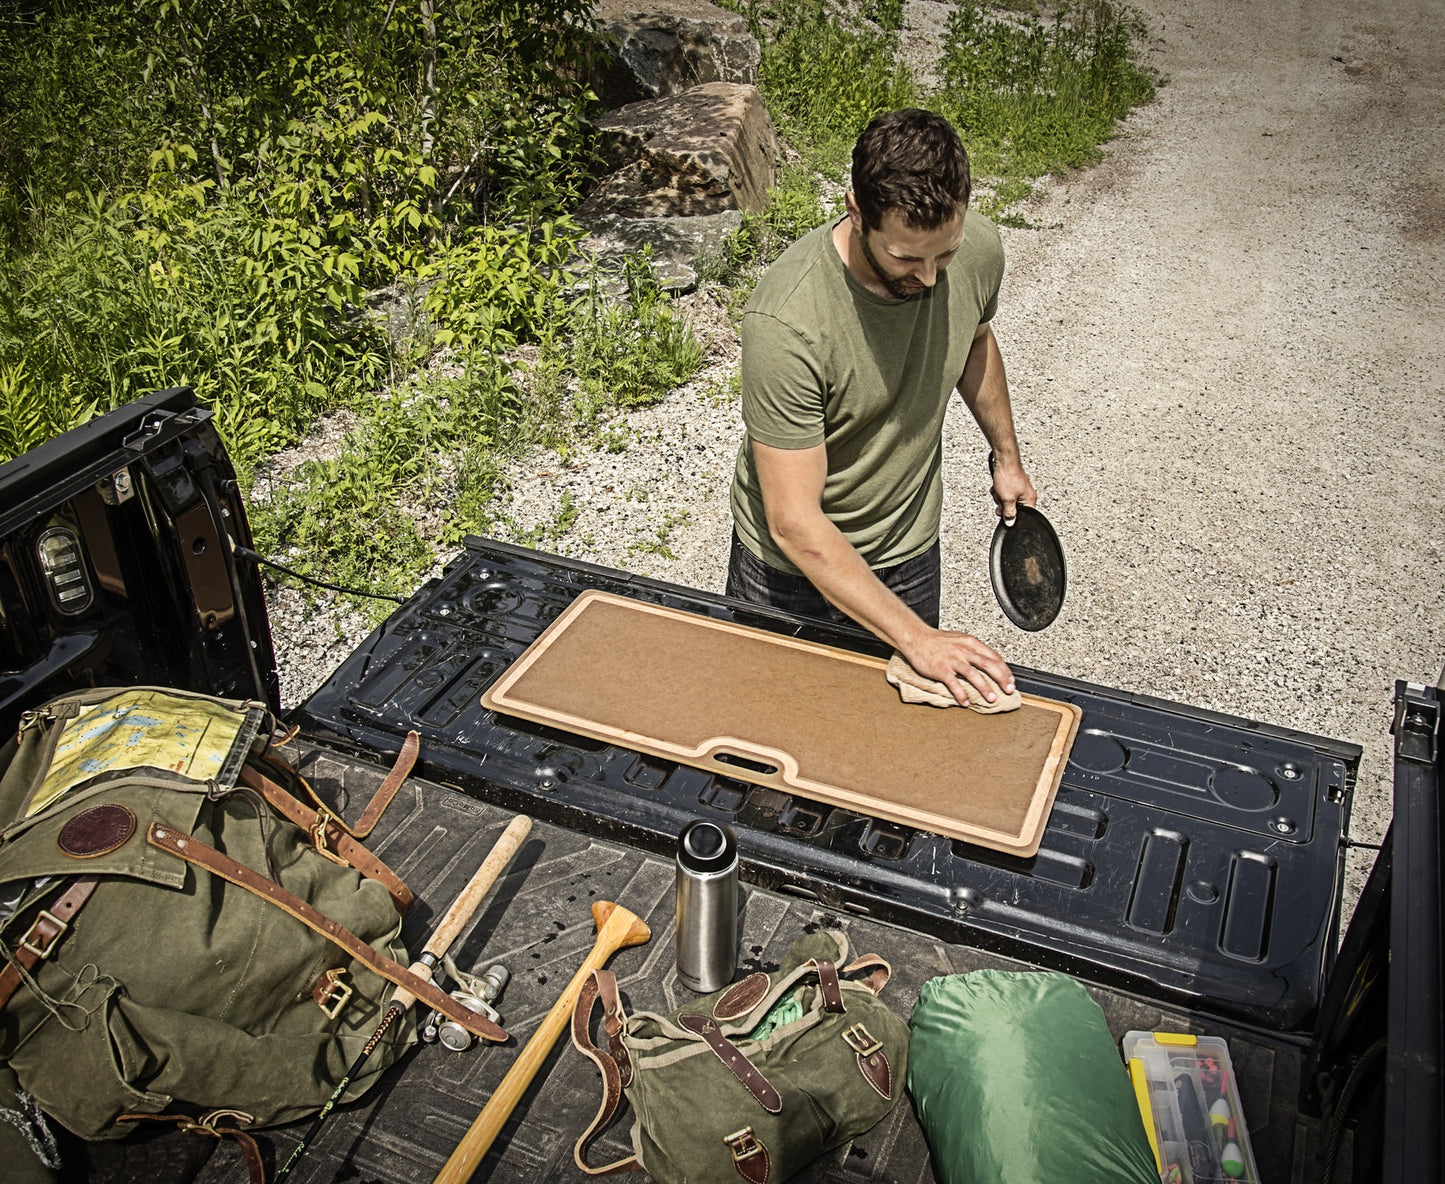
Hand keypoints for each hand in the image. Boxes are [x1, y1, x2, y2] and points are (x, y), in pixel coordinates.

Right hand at [900, 627, 1015, 706]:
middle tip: (1008, 690)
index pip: (993, 656)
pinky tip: (966, 701)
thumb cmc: (937, 641)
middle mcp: (964, 651)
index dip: (1005, 670)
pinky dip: (961, 694)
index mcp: (970, 643)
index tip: (1010, 680)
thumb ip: (973, 650)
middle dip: (1001, 679)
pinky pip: (954, 683)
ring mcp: (952, 660)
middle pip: (988, 665)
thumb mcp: (959, 639)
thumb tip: (987, 662)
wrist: (916, 638)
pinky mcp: (941, 669)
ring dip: (985, 688)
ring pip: (973, 675)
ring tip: (992, 698)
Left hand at [990, 457, 1037, 525]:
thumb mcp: (1007, 499)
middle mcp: (1026, 496)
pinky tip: (997, 486)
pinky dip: (998, 492)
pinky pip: (1003, 494)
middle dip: (1003, 505)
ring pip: (1006, 502)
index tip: (1005, 512)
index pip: (1023, 516)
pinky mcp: (1011, 486)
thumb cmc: (1008, 476)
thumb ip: (1009, 513)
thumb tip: (1010, 523)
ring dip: (999, 498)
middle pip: (1013, 510)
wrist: (1003, 460)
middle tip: (1001, 498)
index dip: (1012, 516)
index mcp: (1030, 500)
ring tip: (999, 490)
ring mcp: (1018, 490)